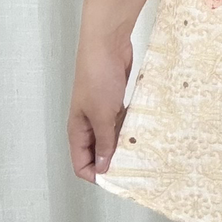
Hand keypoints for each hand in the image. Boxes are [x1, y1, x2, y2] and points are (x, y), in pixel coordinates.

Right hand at [67, 30, 133, 181]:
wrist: (107, 43)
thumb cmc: (99, 77)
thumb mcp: (102, 114)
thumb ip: (104, 142)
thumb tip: (102, 168)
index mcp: (77, 130)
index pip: (81, 164)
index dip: (96, 175)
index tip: (117, 178)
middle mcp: (87, 123)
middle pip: (97, 153)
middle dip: (113, 161)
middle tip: (135, 167)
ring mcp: (102, 111)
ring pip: (111, 137)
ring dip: (124, 144)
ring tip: (143, 151)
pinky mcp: (115, 100)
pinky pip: (122, 121)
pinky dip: (130, 128)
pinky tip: (144, 132)